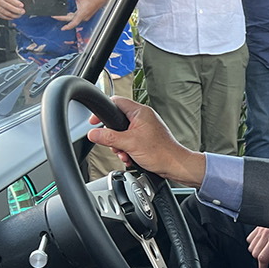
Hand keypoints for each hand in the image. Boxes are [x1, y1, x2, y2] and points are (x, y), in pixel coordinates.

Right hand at [0, 0, 25, 20]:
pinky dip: (9, 18)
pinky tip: (13, 17)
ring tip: (19, 15)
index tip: (22, 5)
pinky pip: (3, 16)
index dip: (16, 3)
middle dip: (17, 10)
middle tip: (22, 12)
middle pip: (8, 7)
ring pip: (6, 13)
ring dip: (14, 15)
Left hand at [56, 0, 108, 30]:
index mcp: (81, 14)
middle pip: (72, 20)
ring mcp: (85, 17)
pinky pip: (78, 17)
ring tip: (62, 15)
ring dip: (68, 17)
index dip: (67, 26)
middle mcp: (83, 17)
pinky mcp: (86, 15)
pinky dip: (73, 16)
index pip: (73, 23)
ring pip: (75, 19)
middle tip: (56, 17)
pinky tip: (70, 13)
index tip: (62, 28)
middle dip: (63, 18)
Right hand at [86, 97, 205, 184]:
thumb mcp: (129, 144)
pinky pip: (130, 141)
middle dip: (113, 136)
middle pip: (117, 121)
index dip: (103, 111)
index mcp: (140, 112)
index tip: (94, 121)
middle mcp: (143, 117)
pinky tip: (130, 158)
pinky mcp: (147, 139)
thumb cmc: (160, 152)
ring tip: (125, 154)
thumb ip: (109, 137)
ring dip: (120, 146)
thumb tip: (93, 133)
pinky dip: (127, 150)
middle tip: (115, 145)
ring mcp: (145, 128)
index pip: (116, 102)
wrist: (175, 165)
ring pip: (123, 133)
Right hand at [246, 226, 268, 267]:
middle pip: (255, 253)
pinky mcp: (259, 225)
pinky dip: (255, 244)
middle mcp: (266, 233)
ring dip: (258, 252)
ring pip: (251, 247)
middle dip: (262, 260)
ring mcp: (261, 228)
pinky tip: (264, 244)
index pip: (262, 258)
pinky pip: (250, 239)